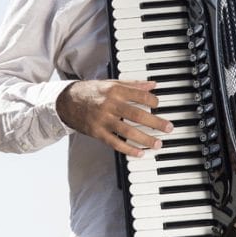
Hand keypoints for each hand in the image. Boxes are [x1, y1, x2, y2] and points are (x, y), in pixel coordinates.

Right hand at [57, 80, 172, 155]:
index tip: (159, 105)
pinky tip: (140, 153)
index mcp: (114, 90)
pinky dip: (128, 149)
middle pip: (136, 114)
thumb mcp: (111, 83)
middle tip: (169, 128)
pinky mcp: (97, 133)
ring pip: (127, 131)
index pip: (139, 95)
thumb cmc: (91, 91)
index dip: (152, 100)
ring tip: (158, 143)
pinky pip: (115, 143)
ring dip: (145, 139)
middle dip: (155, 122)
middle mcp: (109, 105)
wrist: (66, 102)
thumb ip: (133, 85)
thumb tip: (153, 85)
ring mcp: (103, 120)